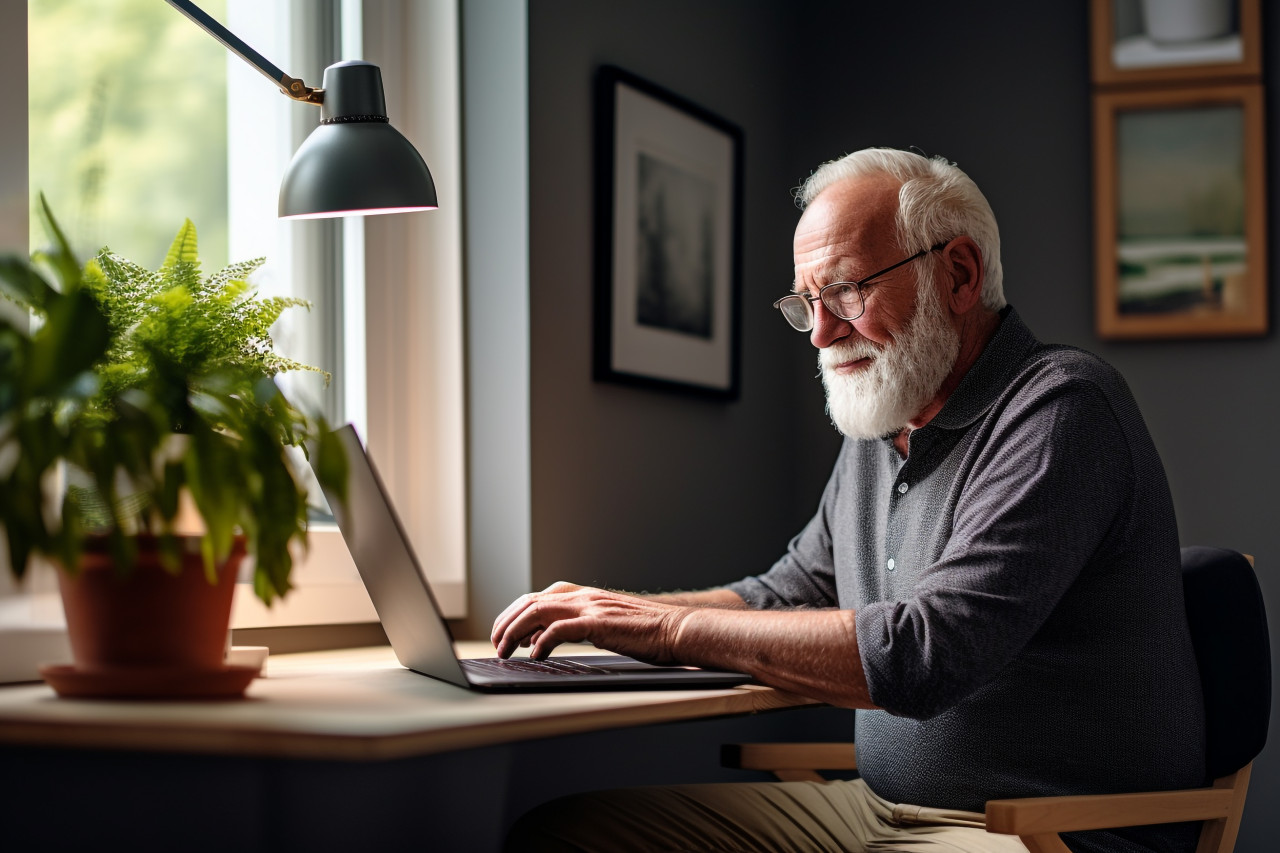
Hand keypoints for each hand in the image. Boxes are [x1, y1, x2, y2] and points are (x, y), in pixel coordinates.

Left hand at [490, 582, 691, 663]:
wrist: (676, 630)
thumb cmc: (646, 632)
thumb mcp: (606, 624)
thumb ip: (579, 626)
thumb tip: (546, 640)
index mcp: (585, 594)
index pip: (538, 596)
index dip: (515, 613)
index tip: (504, 631)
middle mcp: (584, 596)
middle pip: (530, 601)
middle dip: (506, 622)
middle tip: (495, 643)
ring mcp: (590, 607)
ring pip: (537, 612)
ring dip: (514, 632)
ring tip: (505, 650)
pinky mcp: (598, 623)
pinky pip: (559, 629)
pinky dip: (541, 642)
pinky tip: (535, 655)